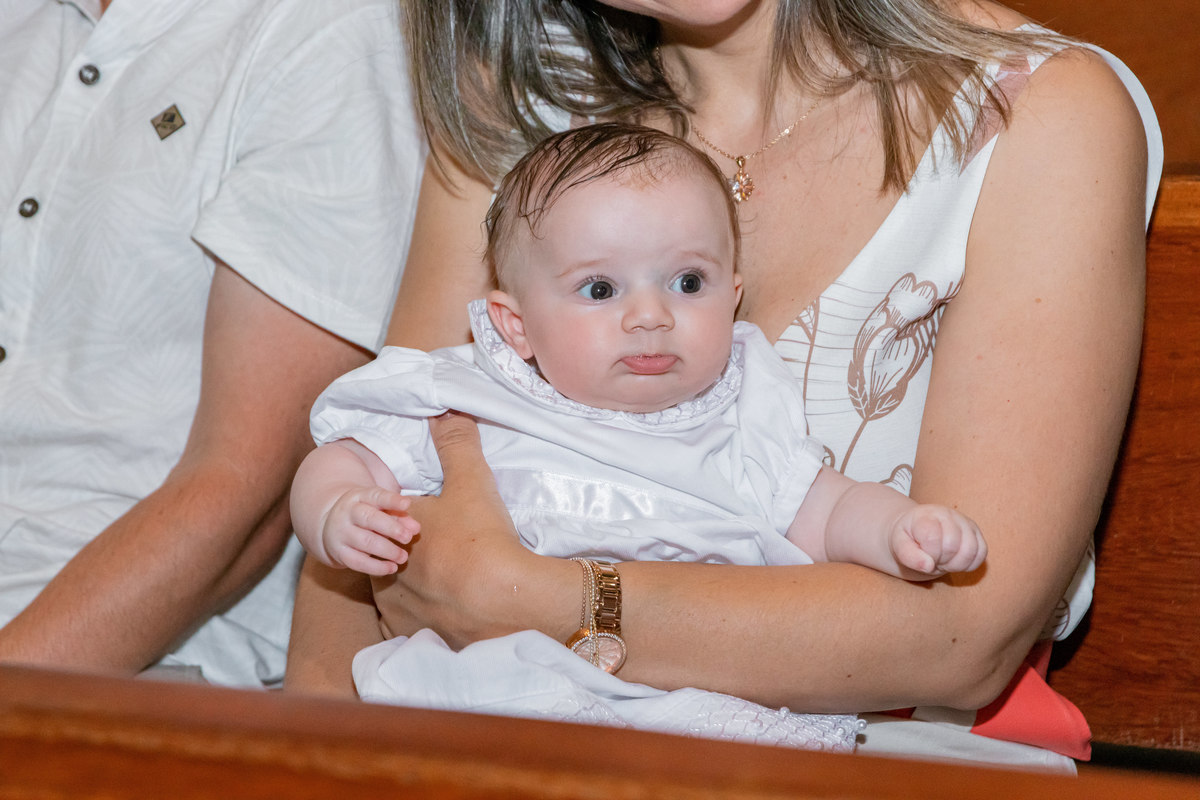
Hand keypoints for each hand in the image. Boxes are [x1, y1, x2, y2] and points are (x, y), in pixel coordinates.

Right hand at [321, 486, 418, 575]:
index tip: (407, 505)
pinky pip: (357, 562)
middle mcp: (348, 512)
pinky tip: (391, 568)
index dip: (392, 500)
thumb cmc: (364, 514)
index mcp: (360, 496)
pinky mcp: (339, 552)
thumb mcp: (379, 508)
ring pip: (365, 542)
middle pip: (370, 519)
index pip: (377, 496)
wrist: (329, 524)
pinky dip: (376, 567)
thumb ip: (399, 516)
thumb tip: (415, 528)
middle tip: (407, 538)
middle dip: (391, 528)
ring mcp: (342, 533)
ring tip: (403, 557)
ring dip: (388, 551)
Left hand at [372, 412, 544, 645]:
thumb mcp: (471, 480)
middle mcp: (386, 572)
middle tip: (443, 550)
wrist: (505, 600)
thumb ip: (456, 442)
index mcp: (392, 533)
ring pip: (398, 593)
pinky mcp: (416, 637)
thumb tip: (445, 407)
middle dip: (409, 554)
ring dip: (414, 588)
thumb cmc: (481, 536)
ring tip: (448, 582)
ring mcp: (398, 609)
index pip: (386, 521)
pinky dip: (426, 618)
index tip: (432, 521)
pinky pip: (411, 625)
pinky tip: (448, 611)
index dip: (407, 519)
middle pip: (389, 557)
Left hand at [890, 505, 986, 577]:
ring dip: (955, 564)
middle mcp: (948, 514)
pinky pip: (982, 553)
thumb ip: (908, 555)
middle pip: (952, 546)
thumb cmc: (907, 538)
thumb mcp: (898, 545)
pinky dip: (969, 563)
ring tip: (943, 560)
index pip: (932, 539)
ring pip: (971, 551)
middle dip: (940, 560)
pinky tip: (955, 560)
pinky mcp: (976, 532)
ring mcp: (965, 522)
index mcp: (926, 515)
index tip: (920, 555)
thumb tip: (928, 566)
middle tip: (931, 558)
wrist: (917, 530)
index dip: (926, 555)